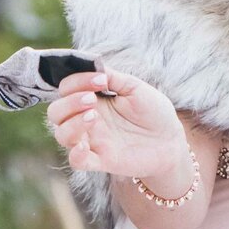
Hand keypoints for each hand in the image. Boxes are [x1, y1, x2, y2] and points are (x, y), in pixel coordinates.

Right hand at [44, 70, 187, 190]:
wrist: (172, 141)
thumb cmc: (154, 113)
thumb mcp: (135, 88)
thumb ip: (114, 77)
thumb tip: (94, 67)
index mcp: (94, 100)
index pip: (66, 88)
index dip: (76, 81)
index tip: (100, 79)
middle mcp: (88, 120)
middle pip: (56, 112)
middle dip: (69, 102)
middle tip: (91, 99)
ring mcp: (93, 141)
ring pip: (61, 135)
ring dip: (71, 123)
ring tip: (93, 116)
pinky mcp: (101, 160)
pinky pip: (76, 161)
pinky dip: (75, 153)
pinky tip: (85, 145)